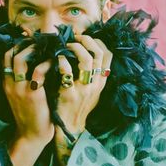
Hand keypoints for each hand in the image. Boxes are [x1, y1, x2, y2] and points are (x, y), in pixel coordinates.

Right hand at [3, 43, 54, 143]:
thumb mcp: (21, 94)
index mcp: (7, 83)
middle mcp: (10, 84)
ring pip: (20, 59)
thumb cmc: (32, 113)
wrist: (32, 135)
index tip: (29, 39)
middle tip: (38, 40)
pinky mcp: (32, 94)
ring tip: (45, 48)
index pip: (5, 57)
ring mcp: (20, 88)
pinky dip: (47, 63)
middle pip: (10, 54)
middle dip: (25, 44)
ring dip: (33, 50)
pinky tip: (54, 62)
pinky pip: (38, 71)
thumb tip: (37, 57)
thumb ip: (24, 78)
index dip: (17, 45)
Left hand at [54, 34, 111, 165]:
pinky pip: (67, 72)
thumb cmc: (80, 106)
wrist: (70, 128)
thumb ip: (94, 74)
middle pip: (98, 54)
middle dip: (86, 40)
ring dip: (75, 48)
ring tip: (66, 45)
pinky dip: (62, 60)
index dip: (98, 41)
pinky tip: (56, 57)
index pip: (108, 55)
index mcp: (101, 81)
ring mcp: (83, 89)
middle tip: (75, 37)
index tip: (86, 38)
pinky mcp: (69, 94)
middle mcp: (95, 84)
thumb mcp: (93, 91)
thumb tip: (90, 52)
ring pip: (86, 60)